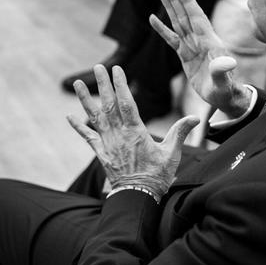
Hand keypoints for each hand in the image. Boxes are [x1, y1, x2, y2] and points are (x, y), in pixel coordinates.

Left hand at [67, 65, 198, 198]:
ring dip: (85, 100)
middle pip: (109, 104)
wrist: (138, 197)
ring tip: (76, 84)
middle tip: (98, 67)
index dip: (121, 85)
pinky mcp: (101, 152)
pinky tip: (69, 116)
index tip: (117, 69)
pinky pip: (87, 137)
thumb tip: (196, 118)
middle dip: (103, 85)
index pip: (127, 103)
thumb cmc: (157, 176)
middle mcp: (119, 134)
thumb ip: (181, 132)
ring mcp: (108, 143)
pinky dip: (78, 126)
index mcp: (136, 132)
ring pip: (94, 117)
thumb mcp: (172, 154)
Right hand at [149, 0, 252, 116]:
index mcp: (209, 43)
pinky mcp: (184, 55)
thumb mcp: (223, 84)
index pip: (196, 18)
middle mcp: (200, 41)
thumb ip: (223, 72)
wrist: (225, 98)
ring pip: (178, 22)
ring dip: (170, 7)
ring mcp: (192, 47)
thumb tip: (227, 62)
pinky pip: (171, 38)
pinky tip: (153, 18)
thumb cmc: (225, 91)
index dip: (188, 2)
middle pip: (185, 15)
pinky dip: (162, 28)